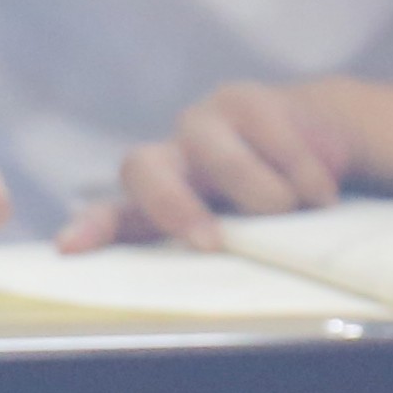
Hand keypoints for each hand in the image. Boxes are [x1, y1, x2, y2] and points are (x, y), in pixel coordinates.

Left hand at [71, 80, 357, 252]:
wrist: (323, 137)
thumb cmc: (277, 201)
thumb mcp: (247, 233)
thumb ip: (223, 252)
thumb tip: (217, 293)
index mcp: (158, 203)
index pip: (113, 216)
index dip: (91, 230)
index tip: (69, 248)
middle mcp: (170, 160)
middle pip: (141, 170)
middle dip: (174, 208)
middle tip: (212, 243)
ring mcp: (202, 124)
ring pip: (221, 163)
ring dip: (270, 198)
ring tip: (303, 211)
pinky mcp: (243, 99)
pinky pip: (275, 143)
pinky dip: (306, 177)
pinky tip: (320, 190)